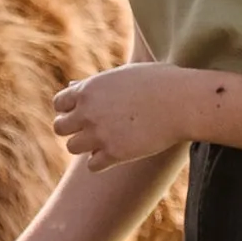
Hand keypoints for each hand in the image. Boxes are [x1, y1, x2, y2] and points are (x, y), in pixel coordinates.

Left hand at [53, 62, 201, 165]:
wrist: (182, 102)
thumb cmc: (159, 82)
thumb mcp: (123, 74)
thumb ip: (95, 83)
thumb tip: (72, 86)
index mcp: (88, 89)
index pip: (59, 104)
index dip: (70, 109)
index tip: (85, 112)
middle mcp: (88, 112)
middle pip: (60, 128)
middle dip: (73, 129)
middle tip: (92, 129)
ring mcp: (99, 134)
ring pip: (72, 147)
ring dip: (86, 146)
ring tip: (105, 142)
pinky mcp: (114, 154)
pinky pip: (92, 165)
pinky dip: (101, 162)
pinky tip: (116, 154)